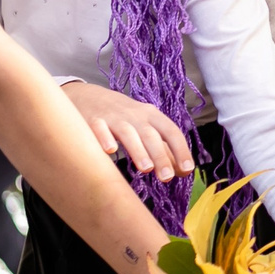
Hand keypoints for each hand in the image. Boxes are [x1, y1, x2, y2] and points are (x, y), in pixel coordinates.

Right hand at [63, 81, 194, 180]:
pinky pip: (99, 129)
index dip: (181, 150)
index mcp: (151, 116)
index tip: (188, 170)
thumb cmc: (123, 117)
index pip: (171, 132)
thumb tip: (184, 172)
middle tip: (167, 177)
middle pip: (150, 135)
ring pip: (127, 133)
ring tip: (146, 169)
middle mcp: (134, 115)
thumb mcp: (145, 127)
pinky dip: (104, 138)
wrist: (86, 95)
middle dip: (160, 156)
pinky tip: (109, 151)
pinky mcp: (92, 120)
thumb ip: (163, 149)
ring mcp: (113, 117)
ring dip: (138, 150)